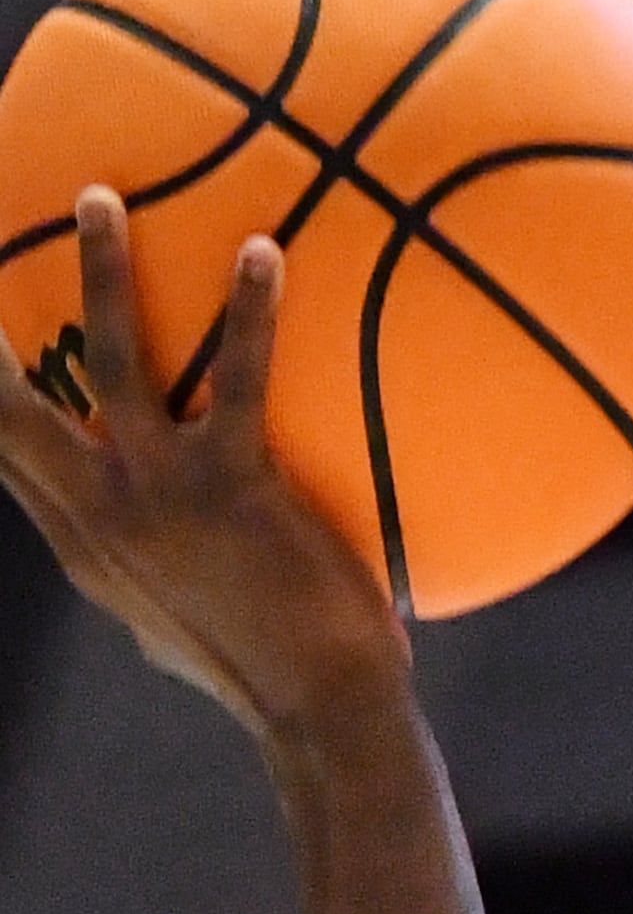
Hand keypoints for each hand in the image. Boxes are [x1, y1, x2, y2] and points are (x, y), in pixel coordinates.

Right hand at [0, 194, 402, 738]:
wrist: (320, 714)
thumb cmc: (256, 669)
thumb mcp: (164, 625)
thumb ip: (134, 568)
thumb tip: (126, 552)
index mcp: (79, 541)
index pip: (3, 451)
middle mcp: (99, 513)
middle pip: (7, 405)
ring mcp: (160, 498)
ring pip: (110, 362)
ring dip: (103, 272)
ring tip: (100, 199)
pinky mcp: (233, 490)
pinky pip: (239, 379)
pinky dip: (250, 311)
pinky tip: (262, 253)